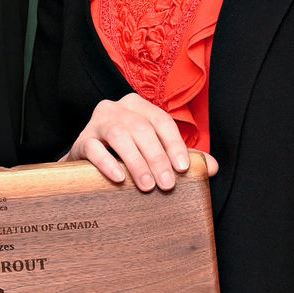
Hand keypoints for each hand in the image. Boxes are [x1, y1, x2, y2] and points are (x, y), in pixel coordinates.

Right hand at [63, 94, 218, 191]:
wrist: (88, 162)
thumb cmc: (127, 155)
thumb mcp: (155, 152)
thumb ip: (181, 158)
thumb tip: (212, 167)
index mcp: (138, 106)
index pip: (161, 121)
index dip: (175, 144)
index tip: (184, 169)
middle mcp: (117, 108)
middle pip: (142, 129)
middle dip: (157, 158)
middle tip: (167, 185)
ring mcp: (97, 122)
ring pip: (119, 135)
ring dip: (136, 161)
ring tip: (147, 186)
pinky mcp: (82, 140)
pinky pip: (94, 148)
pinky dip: (108, 163)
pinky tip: (120, 179)